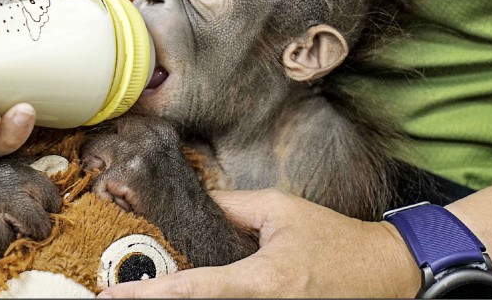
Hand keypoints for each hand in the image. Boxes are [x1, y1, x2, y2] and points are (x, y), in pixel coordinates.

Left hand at [97, 189, 420, 297]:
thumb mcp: (280, 210)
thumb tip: (200, 201)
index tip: (111, 294)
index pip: (192, 289)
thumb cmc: (332, 240)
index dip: (147, 294)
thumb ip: (234, 205)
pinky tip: (183, 292)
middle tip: (115, 295)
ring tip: (143, 291)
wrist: (379, 272)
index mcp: (259, 280)